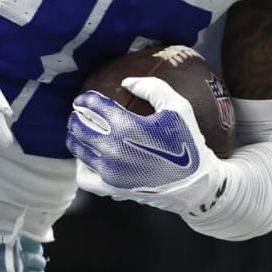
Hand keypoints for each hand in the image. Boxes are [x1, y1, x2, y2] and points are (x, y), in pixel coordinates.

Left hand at [68, 76, 228, 217]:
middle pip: (80, 127)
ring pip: (78, 149)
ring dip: (75, 137)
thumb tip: (125, 82)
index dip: (86, 99)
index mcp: (128, 127)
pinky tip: (88, 156)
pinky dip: (81, 164)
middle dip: (77, 116)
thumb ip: (151, 88)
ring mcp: (110, 172)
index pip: (94, 107)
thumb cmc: (187, 143)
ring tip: (79, 131)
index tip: (85, 98)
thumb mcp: (177, 107)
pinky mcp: (111, 189)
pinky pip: (83, 176)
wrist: (195, 183)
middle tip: (79, 112)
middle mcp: (114, 149)